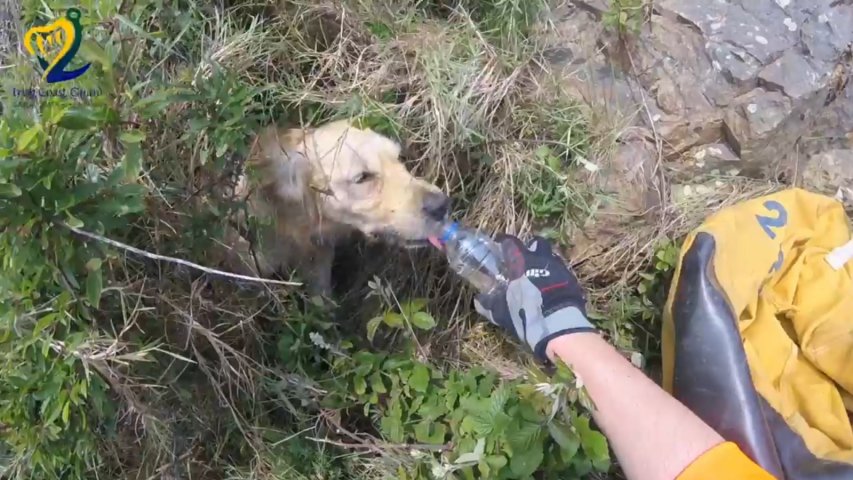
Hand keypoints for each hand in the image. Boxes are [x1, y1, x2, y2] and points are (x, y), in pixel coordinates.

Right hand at [473, 234, 595, 361]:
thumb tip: (478, 301)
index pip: (511, 243)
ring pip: (552, 256)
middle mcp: (542, 259)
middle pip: (537, 243)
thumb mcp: (503, 312)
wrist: (558, 324)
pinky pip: (563, 273)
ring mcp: (560, 268)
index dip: (504, 242)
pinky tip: (553, 288)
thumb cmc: (526, 313)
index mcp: (522, 262)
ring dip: (545, 262)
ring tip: (540, 274)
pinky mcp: (573, 280)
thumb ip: (490, 305)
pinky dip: (557, 277)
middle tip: (525, 258)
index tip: (500, 244)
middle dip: (531, 247)